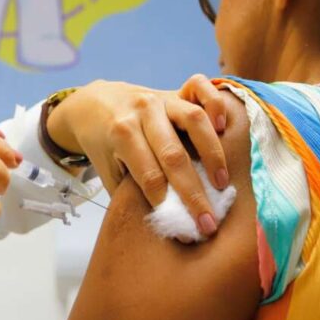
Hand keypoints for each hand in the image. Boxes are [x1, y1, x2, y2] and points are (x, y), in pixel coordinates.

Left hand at [47, 78, 232, 236]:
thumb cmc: (106, 145)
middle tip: (210, 221)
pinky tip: (223, 128)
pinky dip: (215, 104)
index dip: (169, 206)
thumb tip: (167, 222)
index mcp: (121, 135)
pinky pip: (200, 87)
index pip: (149, 176)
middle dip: (194, 193)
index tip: (186, 233)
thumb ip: (132, 192)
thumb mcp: (109, 170)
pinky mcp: (175, 90)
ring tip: (221, 182)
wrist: (96, 104)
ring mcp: (161, 98)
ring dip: (212, 154)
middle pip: (173, 155)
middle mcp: (142, 113)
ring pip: (193, 119)